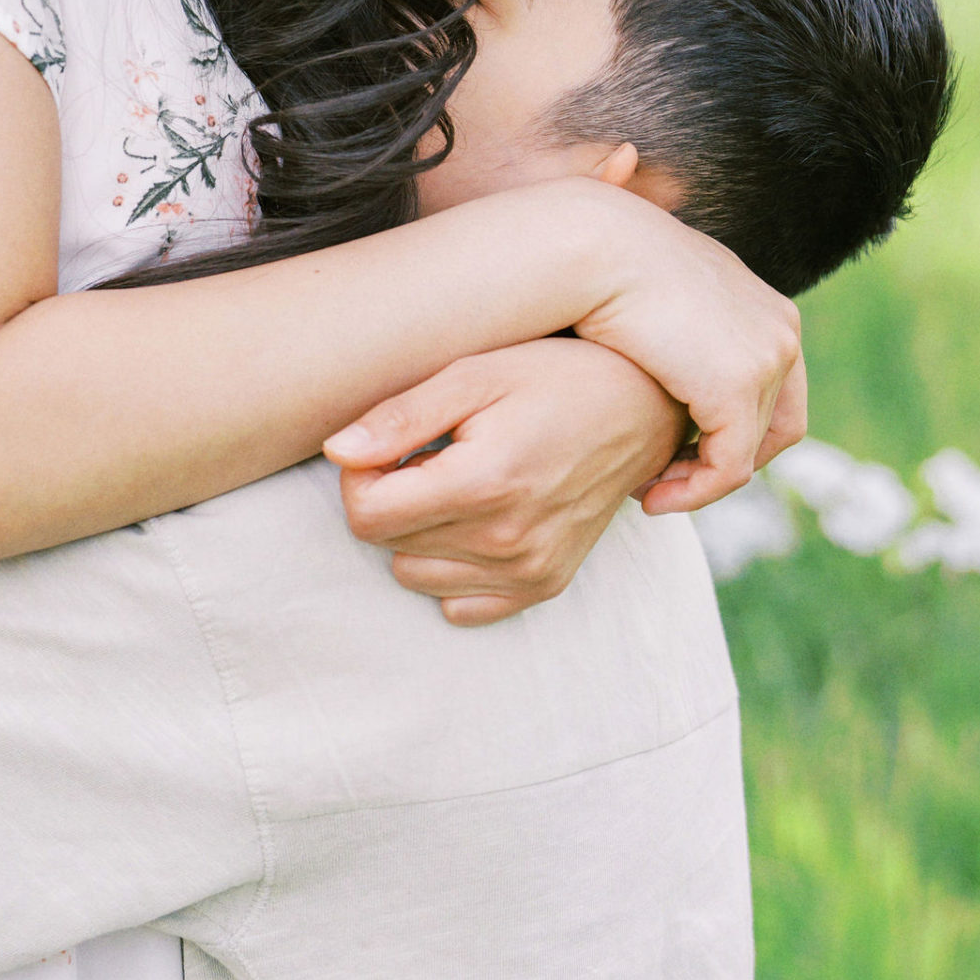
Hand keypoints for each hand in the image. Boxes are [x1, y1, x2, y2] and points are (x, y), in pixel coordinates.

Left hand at [325, 337, 687, 625]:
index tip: (389, 444)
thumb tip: (336, 452)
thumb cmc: (555, 375)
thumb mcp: (476, 373)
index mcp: (485, 483)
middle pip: (387, 545)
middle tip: (431, 453)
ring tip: (459, 481)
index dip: (360, 476)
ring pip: (416, 576)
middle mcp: (509, 541)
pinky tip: (478, 518)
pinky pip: (460, 606)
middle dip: (391, 497)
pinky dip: (453, 567)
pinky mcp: (545, 585)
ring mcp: (530, 570)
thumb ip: (402, 417)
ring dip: (419, 533)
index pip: (366, 516)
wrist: (642, 405)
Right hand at [561, 181, 805, 513]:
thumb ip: (651, 260)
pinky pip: (728, 468)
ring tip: (652, 490)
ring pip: (750, 451)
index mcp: (763, 302)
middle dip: (724, 459)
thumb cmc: (597, 252)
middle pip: (778, 425)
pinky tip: (649, 492)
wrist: (591, 245)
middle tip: (667, 479)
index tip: (672, 447)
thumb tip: (623, 154)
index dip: (728, 427)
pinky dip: (693, 492)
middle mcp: (781, 328)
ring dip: (703, 481)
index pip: (774, 386)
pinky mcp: (740, 389)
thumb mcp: (641, 262)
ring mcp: (768, 358)